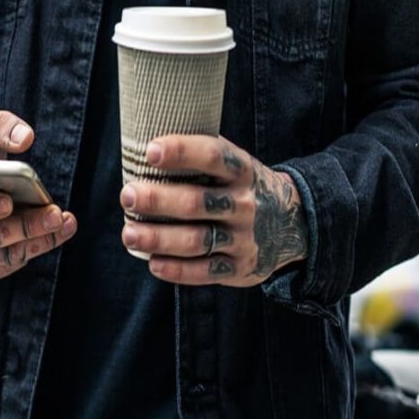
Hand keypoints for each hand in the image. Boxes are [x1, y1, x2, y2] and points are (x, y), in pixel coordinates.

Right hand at [0, 110, 76, 283]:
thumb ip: (0, 126)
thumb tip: (25, 137)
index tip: (9, 201)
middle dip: (25, 226)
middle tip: (55, 214)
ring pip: (2, 257)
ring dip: (36, 242)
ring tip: (63, 224)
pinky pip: (4, 269)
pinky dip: (31, 254)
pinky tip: (52, 237)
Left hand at [120, 135, 307, 286]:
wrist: (291, 223)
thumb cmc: (239, 189)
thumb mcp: (233, 166)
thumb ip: (199, 158)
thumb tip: (142, 146)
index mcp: (242, 171)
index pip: (213, 156)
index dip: (181, 152)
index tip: (149, 151)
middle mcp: (244, 204)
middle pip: (195, 202)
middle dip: (157, 200)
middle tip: (127, 196)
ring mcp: (243, 238)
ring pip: (196, 240)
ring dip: (158, 238)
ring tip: (129, 233)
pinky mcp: (239, 268)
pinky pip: (205, 272)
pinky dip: (176, 270)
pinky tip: (153, 263)